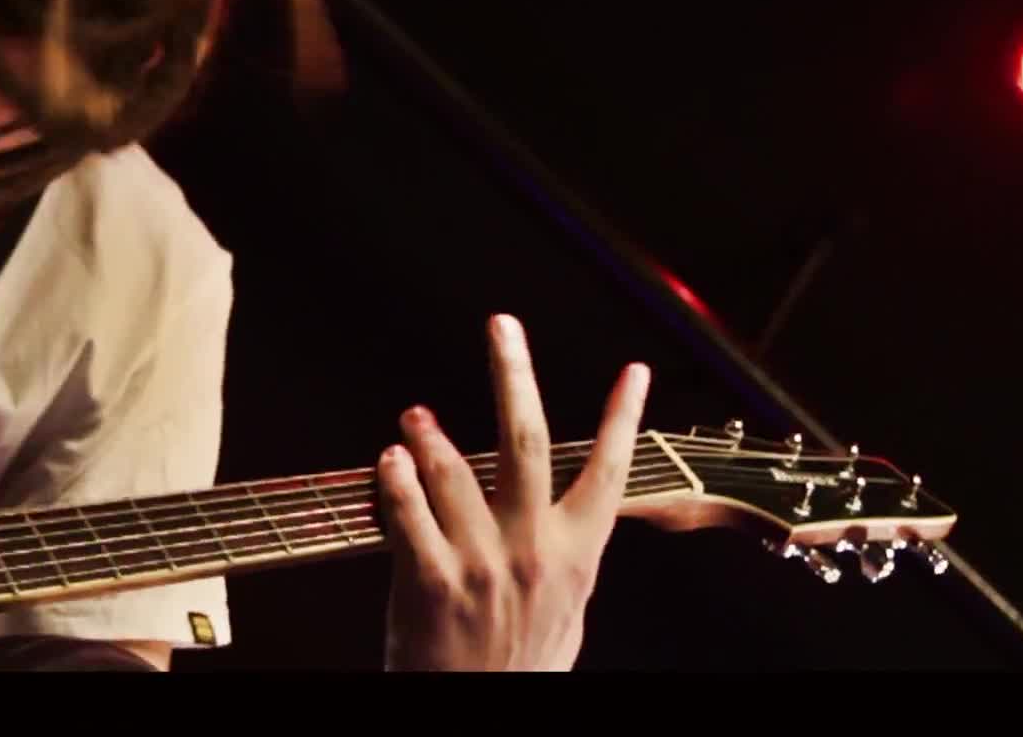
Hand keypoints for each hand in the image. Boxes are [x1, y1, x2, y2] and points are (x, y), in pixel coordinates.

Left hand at [376, 314, 648, 670]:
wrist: (480, 715)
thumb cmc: (519, 667)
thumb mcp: (565, 612)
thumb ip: (564, 557)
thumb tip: (572, 514)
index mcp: (575, 554)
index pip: (609, 471)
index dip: (623, 417)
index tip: (634, 372)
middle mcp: (532, 550)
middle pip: (527, 440)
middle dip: (514, 373)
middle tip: (501, 325)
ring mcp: (481, 563)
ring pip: (456, 471)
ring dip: (432, 433)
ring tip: (414, 415)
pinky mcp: (430, 581)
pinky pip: (408, 513)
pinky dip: (395, 479)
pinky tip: (388, 460)